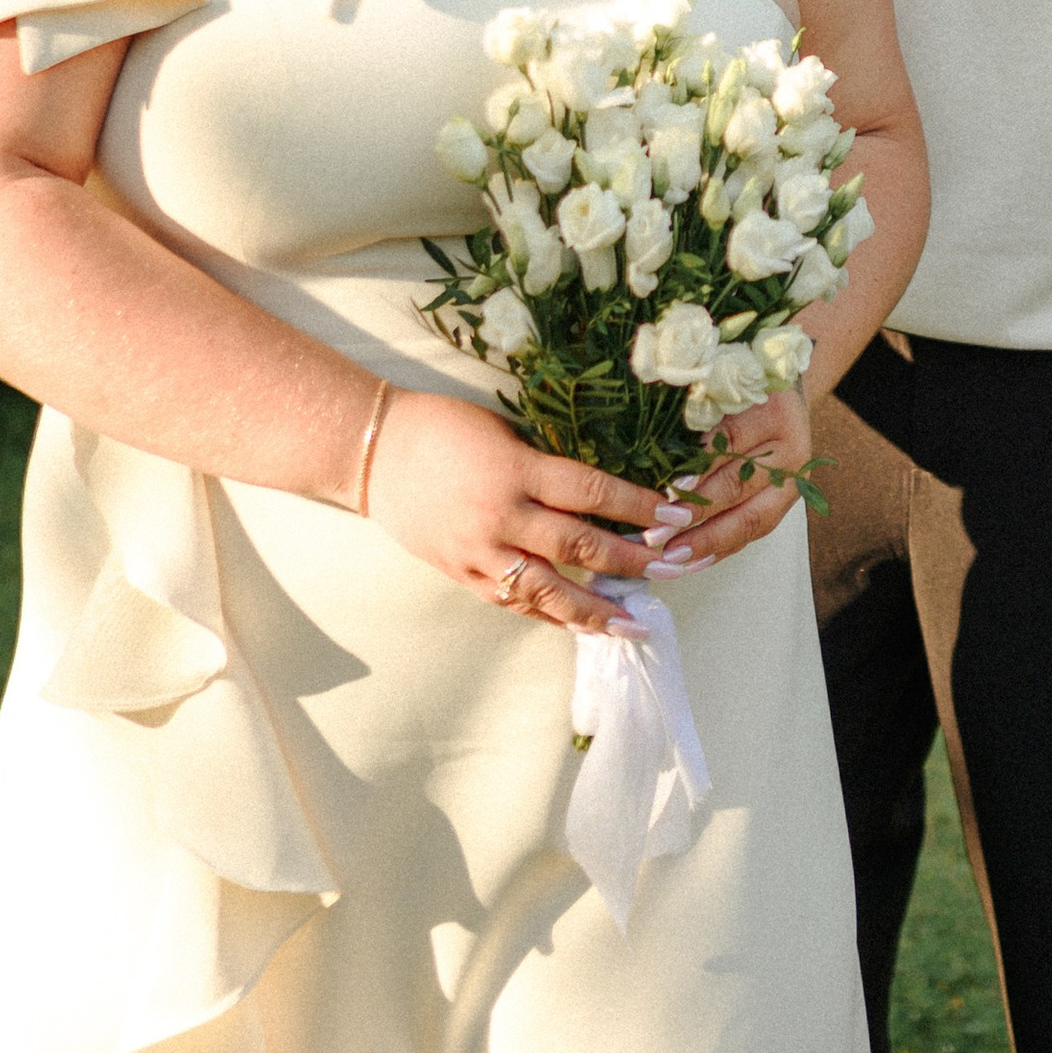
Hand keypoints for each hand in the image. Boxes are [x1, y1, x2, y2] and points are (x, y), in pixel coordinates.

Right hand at [367, 390, 683, 638]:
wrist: (374, 450)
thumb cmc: (442, 427)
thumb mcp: (502, 431)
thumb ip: (544, 464)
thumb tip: (599, 490)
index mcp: (516, 468)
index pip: (591, 491)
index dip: (638, 506)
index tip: (677, 515)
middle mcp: (501, 515)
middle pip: (578, 545)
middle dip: (630, 560)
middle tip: (673, 570)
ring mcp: (479, 551)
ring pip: (547, 589)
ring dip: (595, 609)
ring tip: (634, 623)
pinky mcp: (461, 573)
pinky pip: (513, 602)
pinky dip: (548, 616)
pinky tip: (578, 625)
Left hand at [658, 391, 814, 571]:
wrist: (781, 390)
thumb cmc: (736, 385)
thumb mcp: (718, 389)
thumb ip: (692, 415)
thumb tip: (647, 453)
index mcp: (772, 410)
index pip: (731, 441)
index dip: (698, 468)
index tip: (666, 491)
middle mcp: (790, 448)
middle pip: (739, 485)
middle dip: (694, 514)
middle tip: (656, 535)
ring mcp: (793, 480)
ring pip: (750, 518)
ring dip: (707, 541)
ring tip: (671, 558)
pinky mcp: (787, 502)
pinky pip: (754, 531)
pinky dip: (721, 548)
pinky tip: (692, 562)